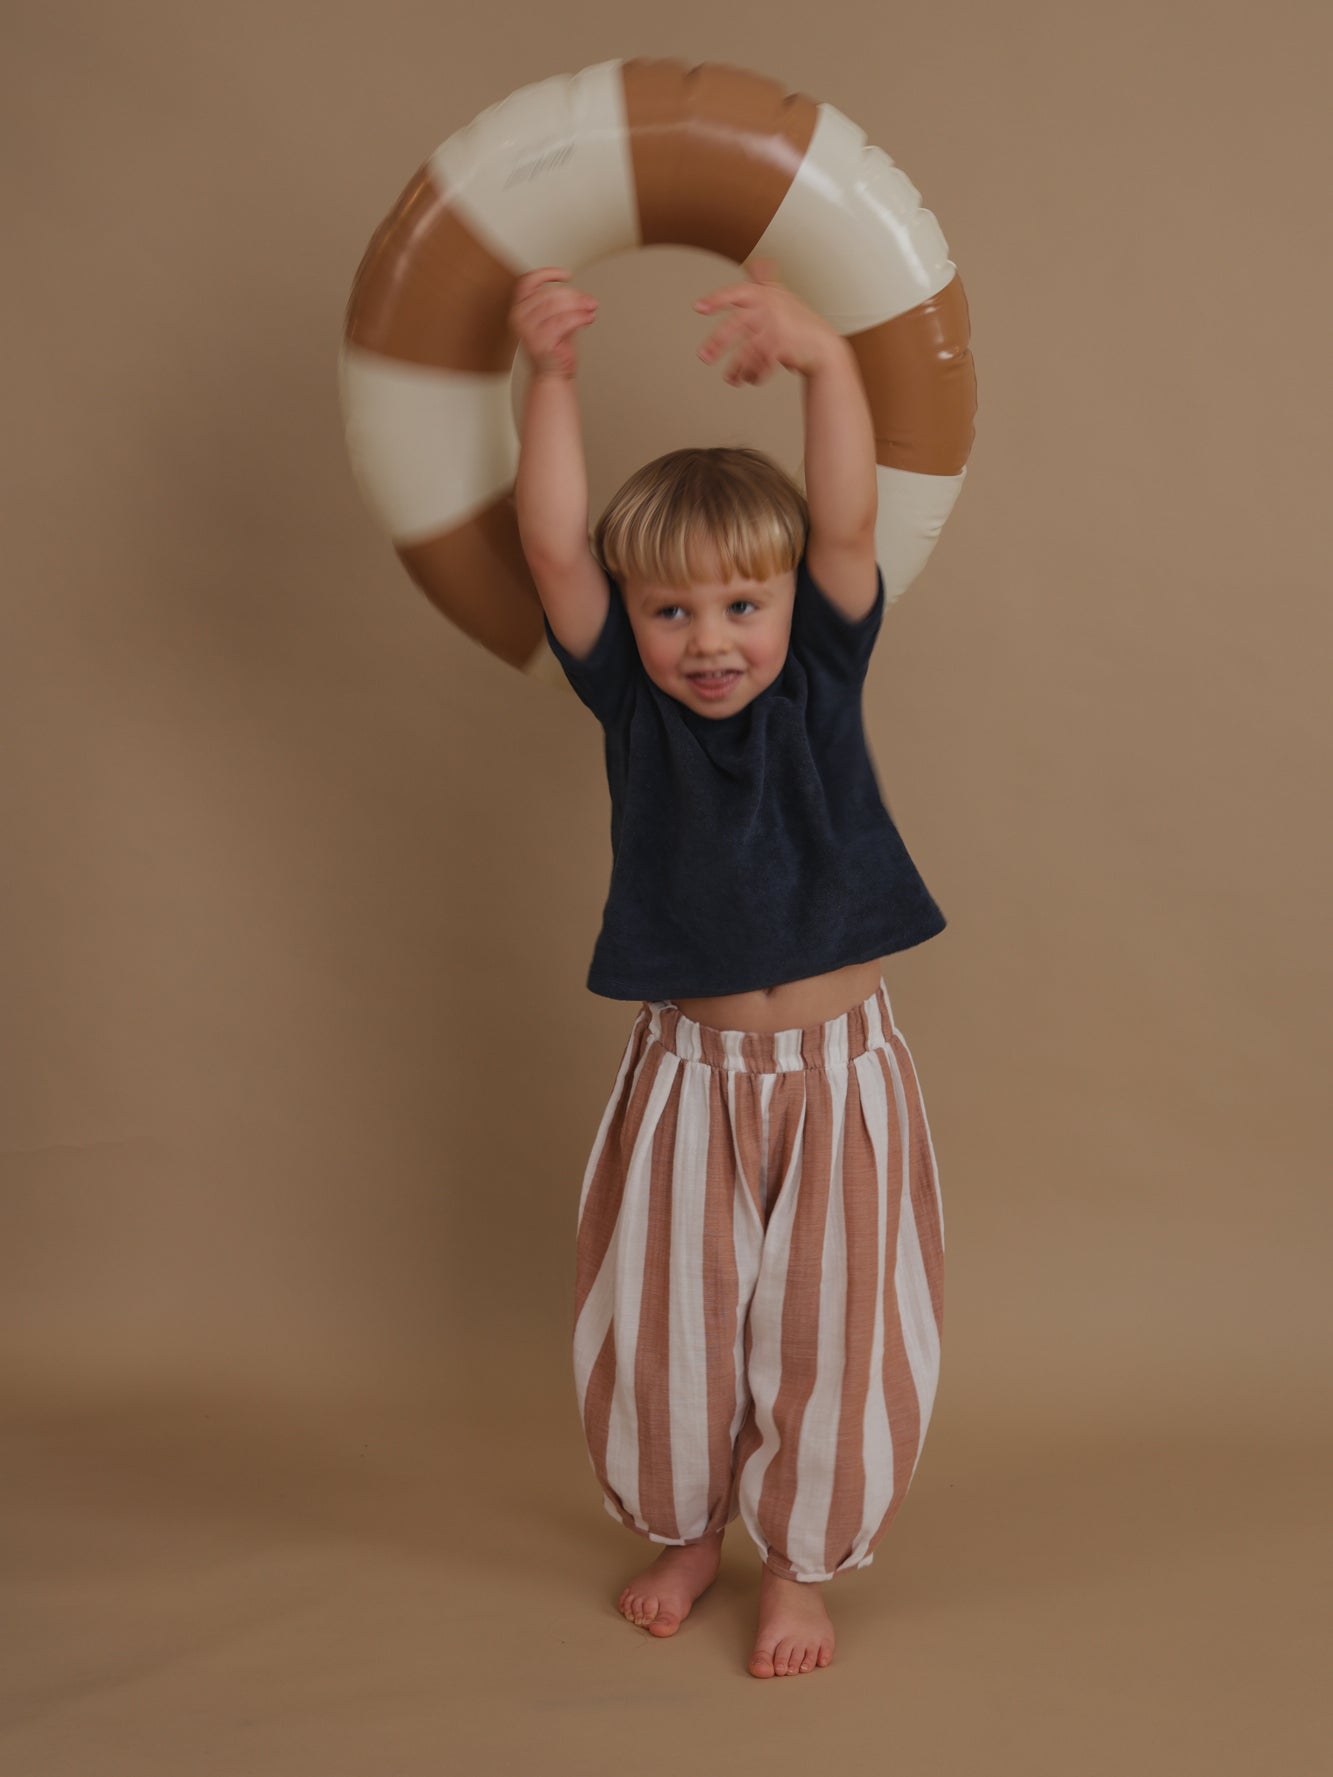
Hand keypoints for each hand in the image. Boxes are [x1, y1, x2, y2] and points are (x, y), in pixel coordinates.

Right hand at [509, 267, 598, 377]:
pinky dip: (580, 318)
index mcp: (520, 308)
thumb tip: (580, 294)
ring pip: (557, 305)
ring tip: (591, 309)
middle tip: (590, 302)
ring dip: (579, 306)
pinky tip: (588, 319)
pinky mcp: (540, 341)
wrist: (553, 375)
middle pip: (549, 294)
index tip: (568, 275)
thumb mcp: (555, 319)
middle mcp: (519, 317)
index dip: (547, 274)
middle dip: (574, 296)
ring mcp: (527, 329)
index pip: (528, 282)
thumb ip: (562, 304)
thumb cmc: (554, 349)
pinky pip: (564, 321)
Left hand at [694, 258, 840, 383]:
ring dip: (735, 368)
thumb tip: (756, 262)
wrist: (822, 345)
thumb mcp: (781, 296)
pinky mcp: (783, 349)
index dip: (717, 300)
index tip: (698, 308)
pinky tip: (749, 379)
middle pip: (737, 325)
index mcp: (764, 295)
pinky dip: (753, 375)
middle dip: (718, 342)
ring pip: (747, 350)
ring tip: (730, 379)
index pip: (736, 293)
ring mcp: (777, 329)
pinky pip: (761, 365)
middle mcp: (769, 310)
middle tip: (703, 357)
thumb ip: (764, 282)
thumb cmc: (798, 320)